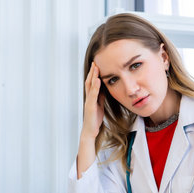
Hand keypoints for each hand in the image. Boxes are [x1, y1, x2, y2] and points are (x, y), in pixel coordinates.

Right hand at [76, 62, 104, 178]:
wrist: (90, 132)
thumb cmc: (94, 119)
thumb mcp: (99, 105)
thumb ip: (101, 96)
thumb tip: (105, 88)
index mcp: (91, 97)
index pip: (92, 82)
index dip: (94, 73)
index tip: (98, 63)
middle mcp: (88, 97)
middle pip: (89, 81)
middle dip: (92, 71)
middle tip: (96, 60)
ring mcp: (88, 101)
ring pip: (90, 86)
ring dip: (93, 76)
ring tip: (96, 67)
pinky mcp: (90, 107)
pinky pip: (93, 95)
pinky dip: (95, 86)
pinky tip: (98, 80)